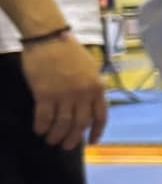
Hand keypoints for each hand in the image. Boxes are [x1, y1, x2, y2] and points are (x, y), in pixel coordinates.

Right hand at [23, 33, 106, 148]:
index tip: (92, 143)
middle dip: (73, 139)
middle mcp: (83, 94)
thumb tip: (92, 105)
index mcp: (97, 88)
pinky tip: (39, 130)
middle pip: (80, 124)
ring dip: (57, 135)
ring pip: (62, 124)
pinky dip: (42, 126)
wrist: (49, 37)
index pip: (100, 117)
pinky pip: (44, 117)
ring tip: (52, 140)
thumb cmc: (69, 50)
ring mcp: (64, 95)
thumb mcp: (91, 68)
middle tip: (66, 146)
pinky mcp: (45, 93)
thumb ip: (93, 87)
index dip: (96, 132)